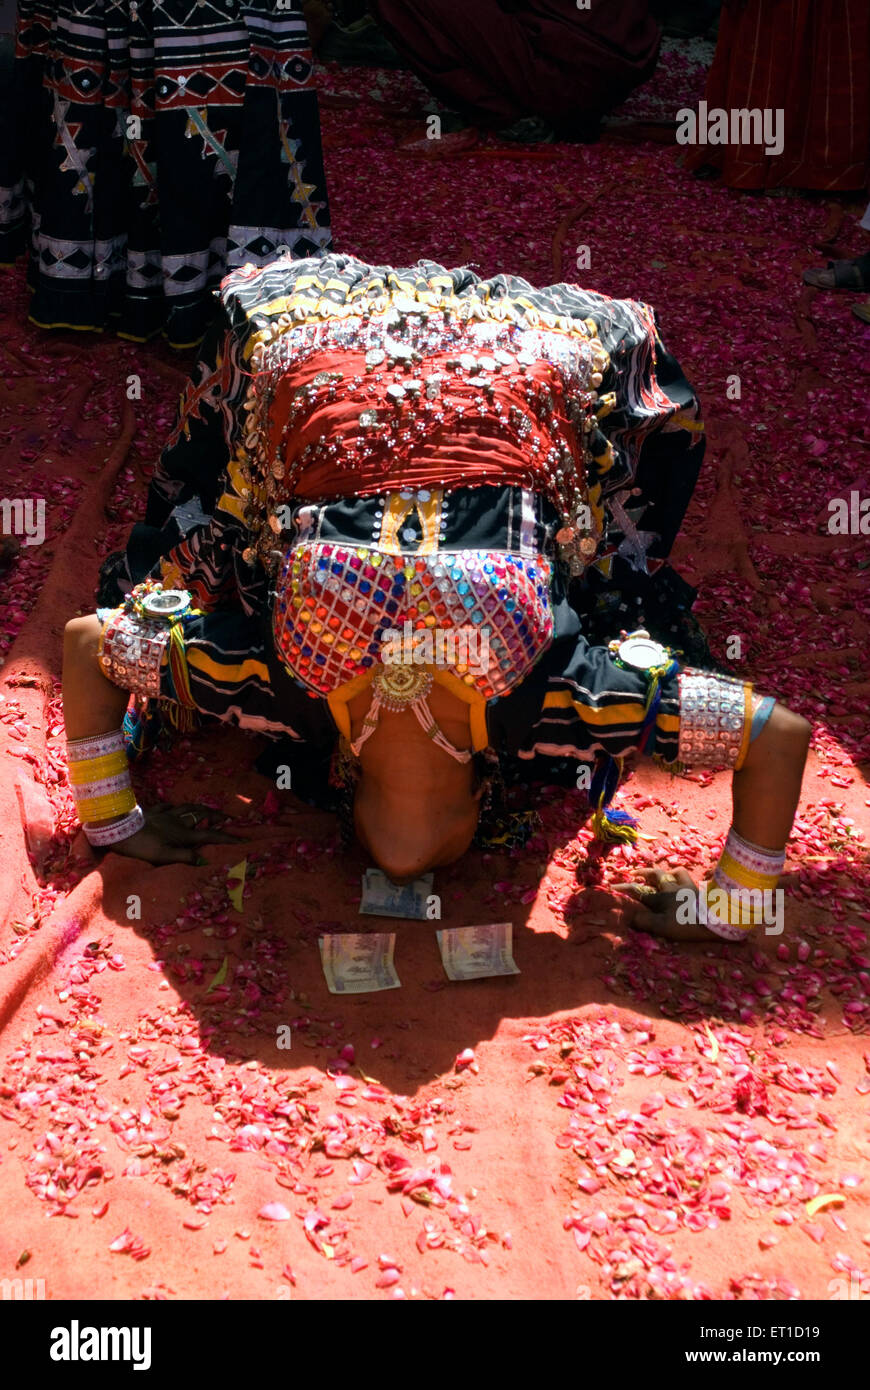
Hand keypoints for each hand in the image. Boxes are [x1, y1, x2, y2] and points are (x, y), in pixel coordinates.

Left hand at [109, 803, 244, 865]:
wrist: (118, 828)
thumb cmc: (141, 846)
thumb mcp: (163, 856)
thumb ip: (185, 857)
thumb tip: (205, 860)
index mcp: (183, 834)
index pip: (210, 836)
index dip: (227, 838)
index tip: (243, 839)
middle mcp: (178, 822)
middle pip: (203, 816)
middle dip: (218, 817)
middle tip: (230, 818)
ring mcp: (165, 814)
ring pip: (189, 808)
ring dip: (202, 809)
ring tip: (209, 810)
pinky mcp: (153, 812)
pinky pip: (168, 806)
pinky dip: (176, 806)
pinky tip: (175, 807)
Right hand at [611, 866, 731, 942]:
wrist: (715, 919)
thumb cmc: (686, 923)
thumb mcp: (662, 927)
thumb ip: (644, 921)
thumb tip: (628, 916)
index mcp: (660, 898)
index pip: (637, 891)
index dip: (623, 889)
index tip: (611, 888)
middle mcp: (672, 888)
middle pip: (655, 875)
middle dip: (643, 873)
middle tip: (635, 873)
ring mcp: (687, 887)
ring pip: (675, 873)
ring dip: (667, 872)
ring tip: (663, 875)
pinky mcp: (700, 890)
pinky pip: (691, 879)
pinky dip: (684, 878)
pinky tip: (684, 882)